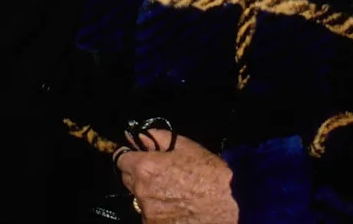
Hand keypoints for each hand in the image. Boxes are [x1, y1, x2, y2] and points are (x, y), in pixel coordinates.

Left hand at [117, 130, 237, 223]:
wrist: (231, 206)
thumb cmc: (209, 173)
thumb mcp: (184, 145)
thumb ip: (155, 138)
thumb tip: (137, 136)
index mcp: (145, 168)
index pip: (120, 159)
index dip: (130, 156)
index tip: (140, 157)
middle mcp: (141, 193)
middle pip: (129, 180)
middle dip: (140, 175)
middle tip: (163, 175)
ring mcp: (149, 214)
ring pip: (141, 200)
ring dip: (151, 196)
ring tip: (175, 194)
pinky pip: (151, 217)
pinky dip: (160, 213)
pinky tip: (178, 209)